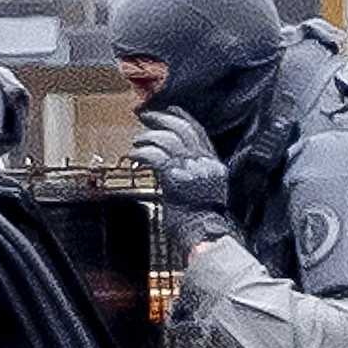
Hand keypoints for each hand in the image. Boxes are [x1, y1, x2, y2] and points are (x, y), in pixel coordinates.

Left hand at [130, 108, 239, 253]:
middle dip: (162, 119)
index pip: (198, 131)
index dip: (182, 117)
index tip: (169, 110)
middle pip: (182, 129)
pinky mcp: (175, 179)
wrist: (205, 237)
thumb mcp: (205, 192)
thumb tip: (173, 164)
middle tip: (145, 116)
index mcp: (213, 164)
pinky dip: (142, 153)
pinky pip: (155, 156)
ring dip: (148, 138)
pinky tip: (134, 156)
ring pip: (167, 140)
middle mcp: (204, 163)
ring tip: (137, 141)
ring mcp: (191, 170)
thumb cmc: (200, 221)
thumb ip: (194, 174)